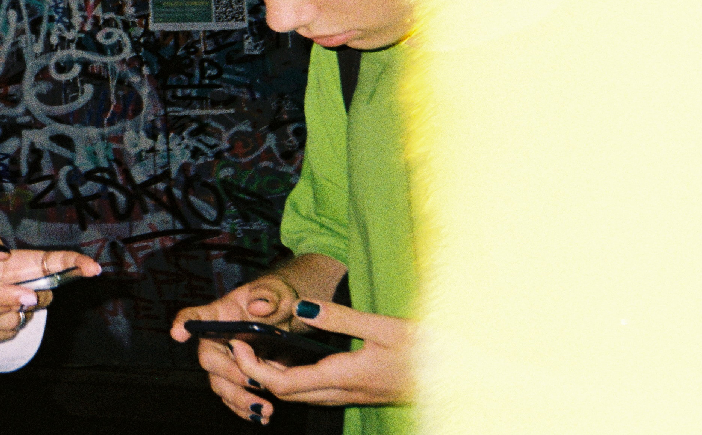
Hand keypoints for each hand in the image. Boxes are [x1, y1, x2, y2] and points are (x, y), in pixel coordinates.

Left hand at [0, 232, 102, 309]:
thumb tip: (3, 251)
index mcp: (16, 263)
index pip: (53, 263)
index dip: (75, 265)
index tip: (92, 268)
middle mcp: (19, 286)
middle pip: (46, 295)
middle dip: (31, 296)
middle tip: (1, 293)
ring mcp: (11, 309)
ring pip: (23, 318)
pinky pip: (2, 334)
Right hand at [169, 274, 300, 418]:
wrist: (285, 316)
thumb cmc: (276, 299)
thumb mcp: (277, 292)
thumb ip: (268, 296)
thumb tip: (258, 307)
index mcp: (220, 313)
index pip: (196, 316)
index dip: (184, 323)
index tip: (178, 333)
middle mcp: (216, 339)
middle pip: (209, 359)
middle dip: (229, 374)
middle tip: (255, 383)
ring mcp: (224, 361)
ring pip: (220, 383)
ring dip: (238, 398)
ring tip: (263, 408)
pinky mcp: (236, 379)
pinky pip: (232, 397)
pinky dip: (244, 409)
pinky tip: (262, 416)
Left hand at [228, 301, 412, 424]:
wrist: (463, 379)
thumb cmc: (430, 352)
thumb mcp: (384, 326)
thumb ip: (340, 317)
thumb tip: (302, 306)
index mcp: (344, 377)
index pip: (284, 384)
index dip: (254, 368)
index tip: (238, 346)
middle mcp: (344, 393)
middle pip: (287, 394)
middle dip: (258, 373)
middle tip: (241, 344)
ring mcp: (353, 396)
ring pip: (303, 394)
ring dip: (277, 376)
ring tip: (262, 346)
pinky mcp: (361, 392)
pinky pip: (318, 391)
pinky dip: (298, 376)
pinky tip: (296, 355)